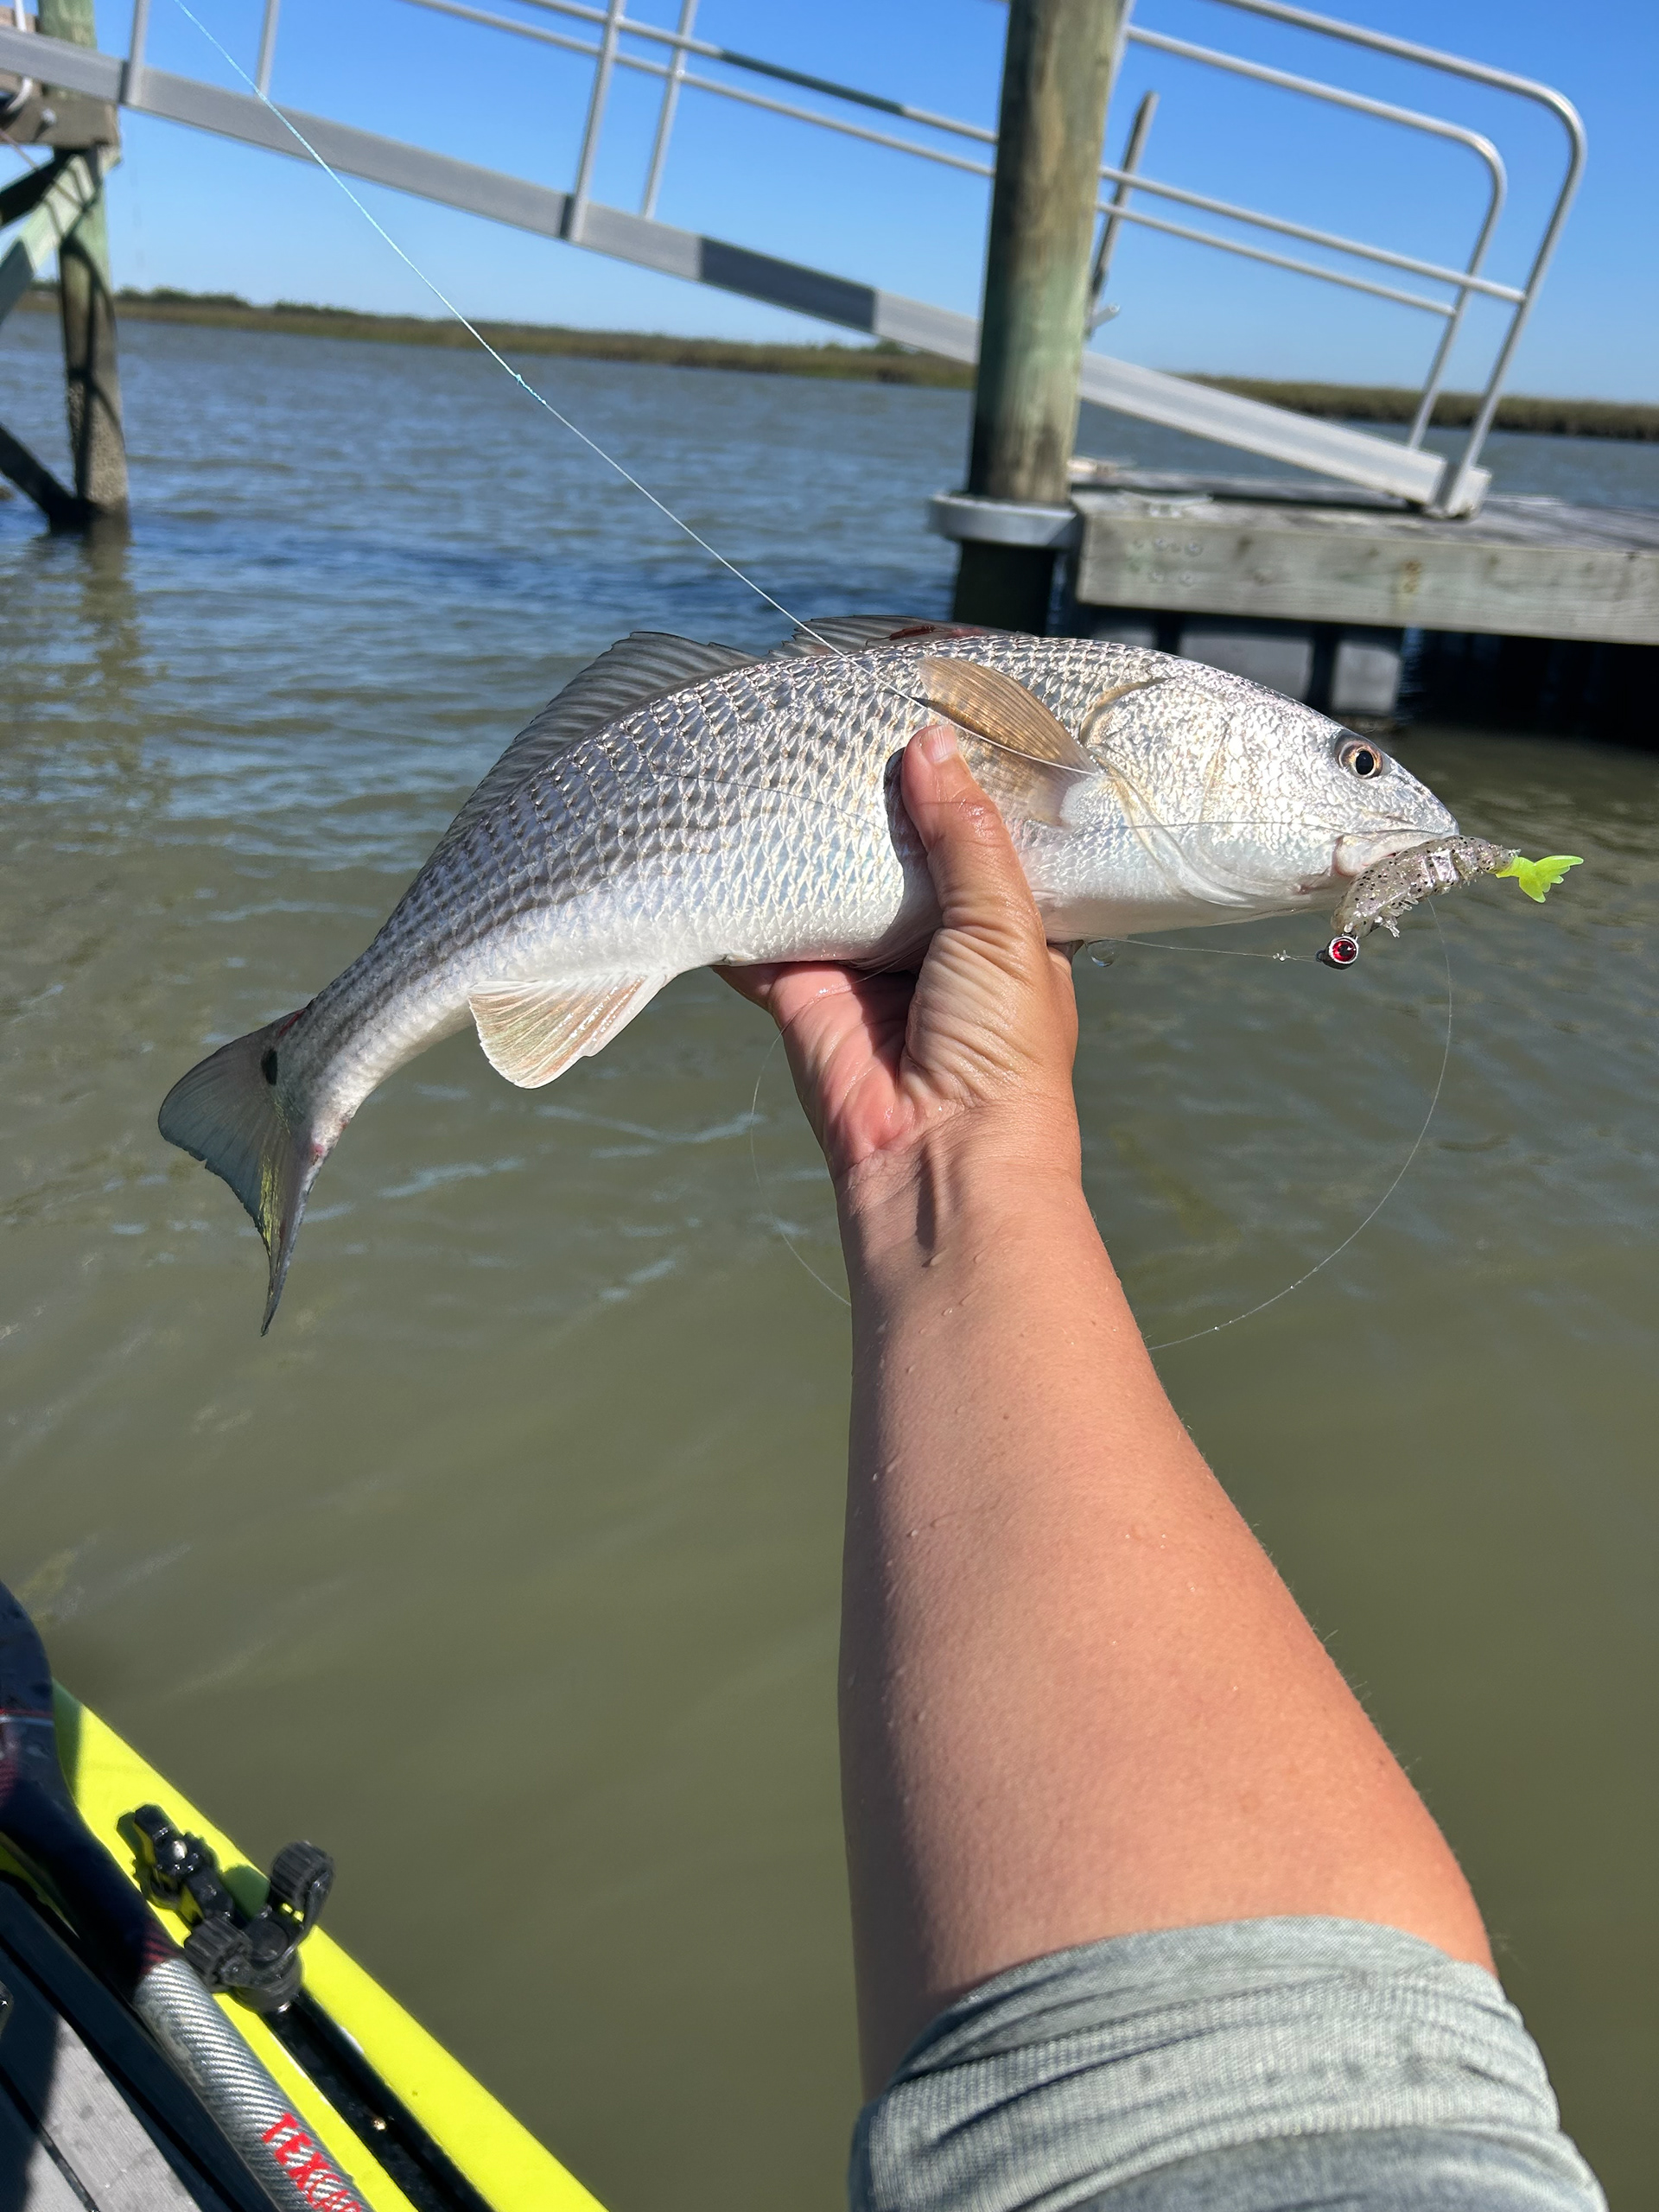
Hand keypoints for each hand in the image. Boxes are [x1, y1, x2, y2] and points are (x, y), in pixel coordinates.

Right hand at [720, 724, 1080, 1194]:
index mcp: (1004, 925)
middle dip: (877, 795)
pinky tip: (724, 828)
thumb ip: (964, 834)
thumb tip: (928, 743)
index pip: (982, 836)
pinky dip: (742, 892)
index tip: (937, 709)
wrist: (938, 1156)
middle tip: (846, 713)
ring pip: (830, 879)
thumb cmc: (1003, 1047)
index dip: (964, 781)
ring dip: (811, 832)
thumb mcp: (1004, 923)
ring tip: (787, 747)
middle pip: (899, 849)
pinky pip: (765, 929)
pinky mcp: (801, 988)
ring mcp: (864, 963)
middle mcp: (934, 939)